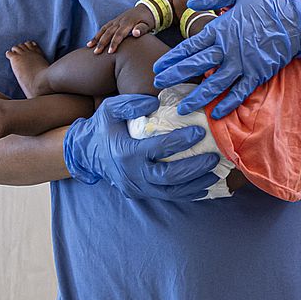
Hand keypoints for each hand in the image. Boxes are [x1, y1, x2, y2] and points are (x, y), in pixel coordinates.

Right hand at [63, 99, 218, 200]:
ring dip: (195, 184)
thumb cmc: (102, 128)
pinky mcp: (140, 194)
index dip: (180, 141)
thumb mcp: (110, 109)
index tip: (200, 131)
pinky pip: (167, 197)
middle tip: (214, 158)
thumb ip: (130, 104)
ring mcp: (136, 187)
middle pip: (168, 177)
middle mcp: (131, 174)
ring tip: (214, 174)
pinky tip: (204, 186)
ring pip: (170, 192)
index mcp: (125, 152)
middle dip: (194, 168)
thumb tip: (153, 103)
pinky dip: (187, 194)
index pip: (157, 149)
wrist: (85, 154)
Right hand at [90, 5, 154, 54]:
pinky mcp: (114, 21)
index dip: (114, 43)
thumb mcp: (148, 24)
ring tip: (89, 46)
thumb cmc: (148, 20)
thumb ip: (142, 29)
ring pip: (104, 29)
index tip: (110, 52)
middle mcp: (120, 21)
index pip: (119, 34)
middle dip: (102, 42)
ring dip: (96, 38)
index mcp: (128, 23)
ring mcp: (116, 20)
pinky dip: (98, 34)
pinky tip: (92, 41)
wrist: (147, 8)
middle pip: (109, 32)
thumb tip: (136, 33)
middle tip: (96, 52)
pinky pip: (104, 27)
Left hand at [153, 0, 300, 118]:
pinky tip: (216, 114)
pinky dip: (228, 104)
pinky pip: (240, 92)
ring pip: (215, 85)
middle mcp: (228, 49)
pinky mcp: (258, 73)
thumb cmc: (268, 2)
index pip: (190, 46)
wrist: (298, 19)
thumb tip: (191, 2)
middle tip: (159, 85)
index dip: (172, 58)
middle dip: (175, 76)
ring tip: (182, 107)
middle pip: (196, 66)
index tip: (158, 67)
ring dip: (197, 97)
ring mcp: (243, 64)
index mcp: (221, 29)